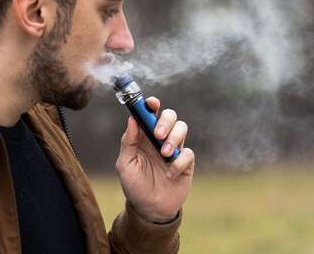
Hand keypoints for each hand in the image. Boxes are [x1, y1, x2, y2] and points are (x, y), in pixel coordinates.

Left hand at [115, 96, 193, 221]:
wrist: (150, 209)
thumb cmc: (135, 185)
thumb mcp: (125, 164)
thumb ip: (128, 142)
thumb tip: (132, 120)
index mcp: (143, 136)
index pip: (150, 113)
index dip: (151, 104)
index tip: (151, 103)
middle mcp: (160, 138)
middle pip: (170, 116)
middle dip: (165, 121)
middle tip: (158, 135)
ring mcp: (174, 149)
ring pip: (182, 128)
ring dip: (174, 138)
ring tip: (164, 154)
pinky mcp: (186, 162)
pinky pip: (188, 153)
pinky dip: (179, 162)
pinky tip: (170, 174)